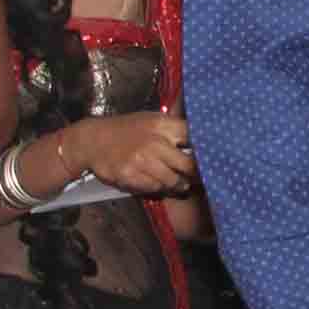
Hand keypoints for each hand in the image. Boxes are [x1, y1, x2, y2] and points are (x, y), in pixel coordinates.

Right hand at [63, 112, 195, 196]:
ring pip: (173, 180)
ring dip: (180, 185)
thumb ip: (175, 127)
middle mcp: (155, 143)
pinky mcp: (130, 177)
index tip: (216, 157)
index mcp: (164, 125)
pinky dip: (161, 189)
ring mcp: (142, 162)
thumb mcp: (152, 119)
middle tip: (202, 178)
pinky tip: (163, 186)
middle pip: (189, 165)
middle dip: (197, 173)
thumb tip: (203, 136)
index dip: (208, 150)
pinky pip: (154, 188)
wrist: (93, 141)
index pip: (196, 137)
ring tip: (184, 185)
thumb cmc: (127, 129)